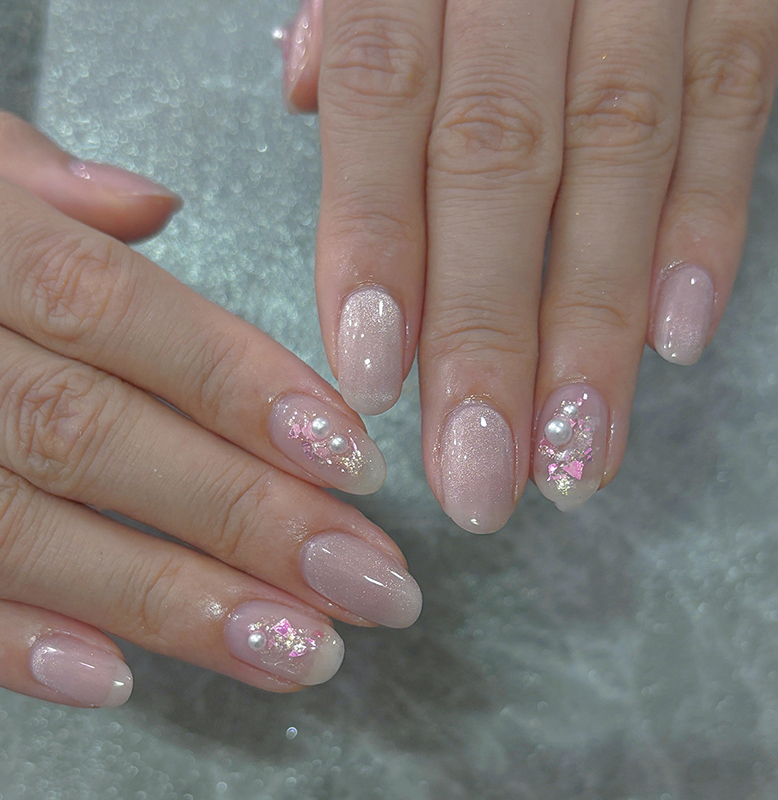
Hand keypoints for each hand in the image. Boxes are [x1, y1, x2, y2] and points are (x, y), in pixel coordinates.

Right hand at [0, 112, 420, 707]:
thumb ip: (41, 182)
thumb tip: (149, 203)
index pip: (121, 311)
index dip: (241, 386)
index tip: (356, 465)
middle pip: (99, 436)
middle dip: (248, 519)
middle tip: (371, 584)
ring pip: (31, 530)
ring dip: (173, 602)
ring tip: (302, 651)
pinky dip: (14, 642)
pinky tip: (119, 678)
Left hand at [276, 0, 777, 530]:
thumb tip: (307, 90)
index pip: (386, 102)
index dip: (378, 245)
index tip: (374, 382)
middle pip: (502, 162)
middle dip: (490, 334)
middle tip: (480, 478)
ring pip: (623, 158)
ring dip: (598, 322)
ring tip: (576, 453)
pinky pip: (739, 98)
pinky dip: (711, 222)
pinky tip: (685, 337)